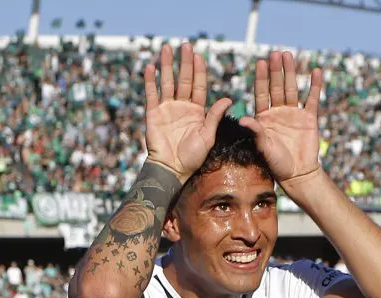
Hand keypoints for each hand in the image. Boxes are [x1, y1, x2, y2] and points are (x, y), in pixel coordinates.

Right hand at [144, 43, 231, 183]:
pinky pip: (152, 94)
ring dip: (166, 65)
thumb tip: (229, 99)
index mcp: (197, 110)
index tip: (199, 55)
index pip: (198, 85)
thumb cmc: (193, 157)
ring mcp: (167, 109)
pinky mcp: (153, 114)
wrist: (172, 169)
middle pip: (183, 79)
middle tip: (185, 45)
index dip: (198, 71)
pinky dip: (151, 81)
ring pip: (167, 82)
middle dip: (184, 62)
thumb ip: (215, 116)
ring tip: (166, 48)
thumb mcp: (208, 136)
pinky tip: (151, 68)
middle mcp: (182, 106)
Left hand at [240, 51, 324, 191]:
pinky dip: (314, 85)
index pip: (262, 93)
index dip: (261, 78)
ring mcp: (294, 113)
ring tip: (289, 56)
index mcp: (264, 117)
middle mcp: (278, 112)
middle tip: (276, 53)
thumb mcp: (263, 147)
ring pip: (292, 88)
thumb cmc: (276, 164)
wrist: (297, 174)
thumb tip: (242, 118)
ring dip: (291, 73)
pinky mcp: (309, 118)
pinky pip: (312, 99)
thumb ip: (255, 131)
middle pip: (276, 86)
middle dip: (276, 70)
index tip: (261, 62)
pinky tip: (315, 71)